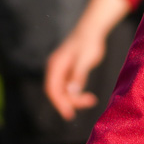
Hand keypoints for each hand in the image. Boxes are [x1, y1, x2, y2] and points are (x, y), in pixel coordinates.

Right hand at [43, 0, 132, 119]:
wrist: (92, 29)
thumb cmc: (88, 42)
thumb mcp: (85, 59)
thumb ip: (78, 75)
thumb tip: (71, 92)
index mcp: (55, 65)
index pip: (52, 89)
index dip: (59, 103)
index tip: (69, 114)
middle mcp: (55, 68)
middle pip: (57, 92)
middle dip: (70, 102)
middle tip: (89, 103)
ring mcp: (61, 70)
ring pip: (63, 91)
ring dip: (75, 99)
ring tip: (92, 100)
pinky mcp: (68, 71)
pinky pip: (68, 88)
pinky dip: (77, 94)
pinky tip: (88, 96)